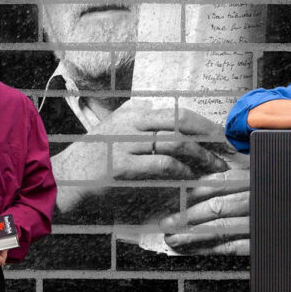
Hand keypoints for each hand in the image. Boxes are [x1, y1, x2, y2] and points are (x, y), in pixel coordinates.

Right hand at [54, 105, 229, 210]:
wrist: (63, 178)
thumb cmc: (93, 156)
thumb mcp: (113, 129)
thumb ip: (136, 120)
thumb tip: (161, 115)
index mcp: (132, 115)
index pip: (177, 113)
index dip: (204, 123)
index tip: (222, 136)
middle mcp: (130, 125)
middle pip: (180, 121)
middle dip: (209, 134)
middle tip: (227, 148)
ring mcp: (124, 145)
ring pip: (173, 143)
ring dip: (200, 155)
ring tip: (215, 166)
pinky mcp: (121, 166)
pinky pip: (159, 164)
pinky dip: (179, 170)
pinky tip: (190, 176)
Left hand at [161, 163, 249, 254]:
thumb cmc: (266, 195)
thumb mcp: (251, 176)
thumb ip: (228, 172)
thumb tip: (196, 175)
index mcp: (251, 180)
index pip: (218, 183)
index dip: (194, 192)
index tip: (174, 199)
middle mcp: (254, 201)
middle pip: (216, 207)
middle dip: (187, 216)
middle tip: (167, 223)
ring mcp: (257, 223)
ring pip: (220, 228)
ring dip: (192, 235)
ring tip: (173, 238)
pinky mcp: (258, 244)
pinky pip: (231, 247)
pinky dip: (210, 248)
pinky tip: (193, 249)